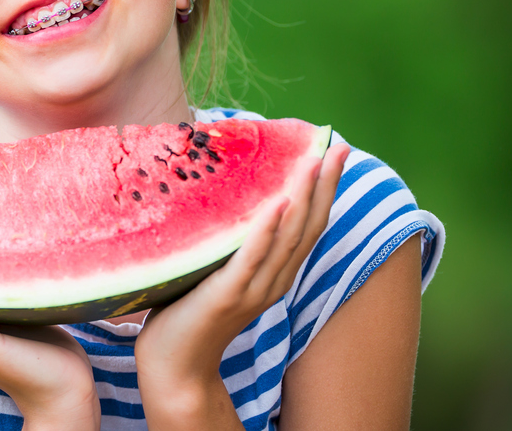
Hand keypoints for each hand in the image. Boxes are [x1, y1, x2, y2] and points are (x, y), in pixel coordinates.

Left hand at [133, 144, 350, 423]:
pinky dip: (265, 231)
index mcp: (275, 273)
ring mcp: (253, 289)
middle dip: (324, 185)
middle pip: (308, 226)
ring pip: (287, 239)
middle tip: (337, 147)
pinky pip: (251, 259)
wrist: (174, 363)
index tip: (334, 152)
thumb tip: (228, 192)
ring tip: (311, 163)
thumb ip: (231, 240)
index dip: (324, 189)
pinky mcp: (227, 295)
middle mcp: (273, 280)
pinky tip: (276, 204)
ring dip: (301, 198)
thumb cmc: (189, 309)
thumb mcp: (218, 267)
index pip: (309, 225)